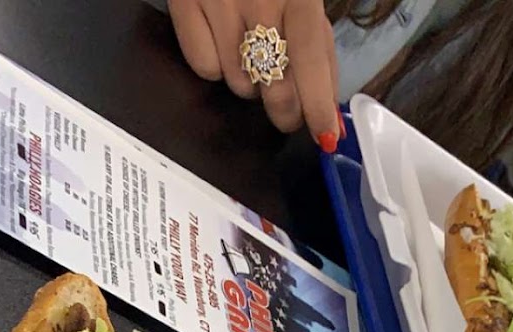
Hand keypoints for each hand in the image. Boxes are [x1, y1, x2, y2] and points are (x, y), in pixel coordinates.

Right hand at [169, 0, 339, 142]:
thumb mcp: (306, 2)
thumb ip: (322, 55)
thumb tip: (329, 116)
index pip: (309, 57)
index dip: (317, 104)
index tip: (325, 136)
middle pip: (274, 85)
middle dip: (286, 111)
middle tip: (287, 111)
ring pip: (239, 84)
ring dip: (250, 84)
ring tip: (250, 54)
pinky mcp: (184, 3)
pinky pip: (204, 68)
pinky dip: (216, 67)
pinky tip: (223, 43)